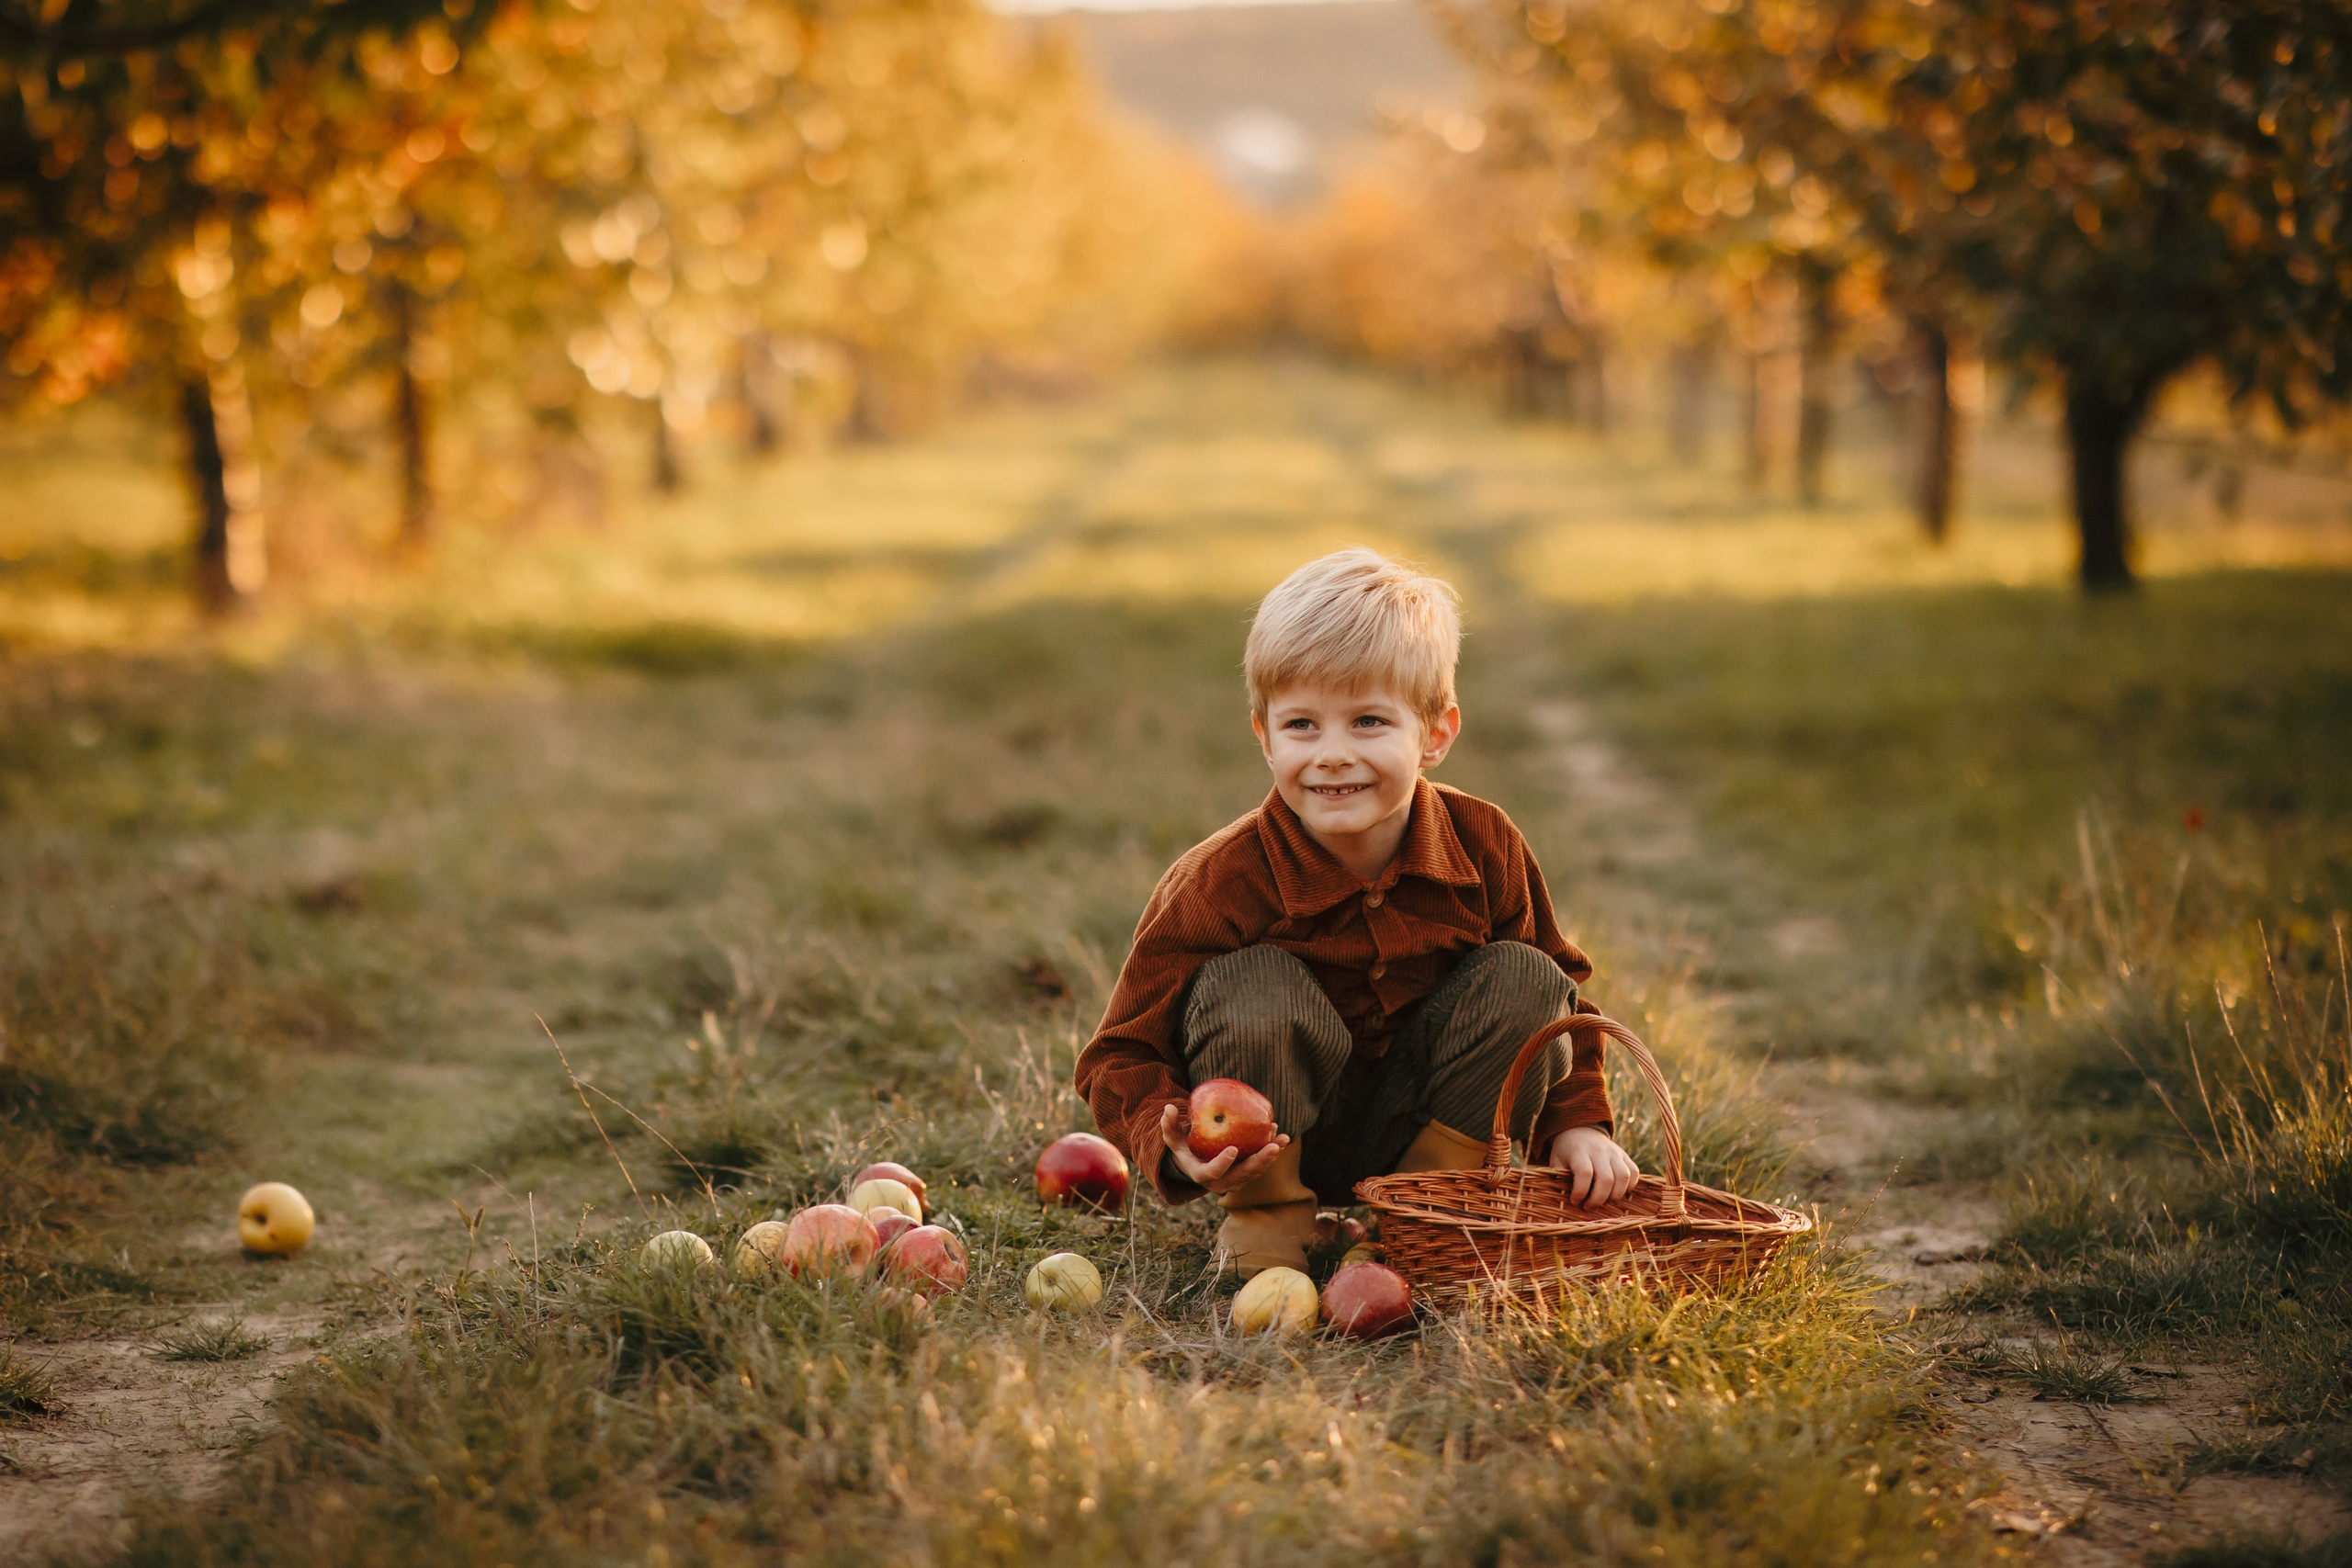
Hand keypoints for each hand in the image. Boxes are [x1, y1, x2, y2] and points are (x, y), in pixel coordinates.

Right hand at [1159, 1102, 1290, 1195]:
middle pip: (1243, 1175)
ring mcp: (1237, 1180)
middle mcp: (1222, 1182)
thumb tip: (1168, 1108)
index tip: (1233, 1149)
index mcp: (1202, 1175)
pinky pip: (1262, 1164)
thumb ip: (1168, 1125)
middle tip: (1273, 1146)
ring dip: (1270, 1155)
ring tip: (1281, 1137)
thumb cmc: (1184, 1148)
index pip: (1213, 1173)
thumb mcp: (1173, 1139)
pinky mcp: (1247, 1174)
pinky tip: (1281, 1134)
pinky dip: (1272, 1151)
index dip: (1223, 1163)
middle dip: (1260, 1161)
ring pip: (1257, 1171)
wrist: (1198, 1163)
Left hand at [1547, 1126, 1638, 1208]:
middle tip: (1588, 1206)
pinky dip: (1628, 1187)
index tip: (1575, 1200)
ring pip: (1624, 1177)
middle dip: (1598, 1199)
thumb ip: (1560, 1178)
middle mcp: (1599, 1150)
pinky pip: (1634, 1173)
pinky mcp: (1625, 1155)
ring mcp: (1614, 1152)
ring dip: (1615, 1196)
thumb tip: (1568, 1200)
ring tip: (1603, 1201)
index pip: (1584, 1173)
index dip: (1580, 1192)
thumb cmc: (1566, 1152)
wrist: (1580, 1130)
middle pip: (1606, 1179)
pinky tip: (1615, 1192)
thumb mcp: (1556, 1161)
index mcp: (1579, 1151)